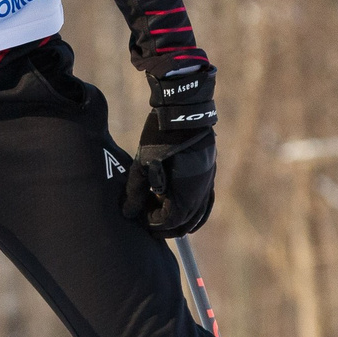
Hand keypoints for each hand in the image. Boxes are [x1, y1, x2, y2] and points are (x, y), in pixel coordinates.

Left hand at [122, 61, 217, 237]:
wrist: (183, 111)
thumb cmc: (160, 137)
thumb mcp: (143, 165)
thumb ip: (136, 193)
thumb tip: (128, 213)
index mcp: (185, 194)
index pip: (169, 222)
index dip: (152, 223)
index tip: (139, 215)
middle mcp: (201, 193)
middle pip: (184, 223)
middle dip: (165, 225)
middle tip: (147, 218)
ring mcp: (208, 183)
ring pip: (197, 215)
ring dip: (179, 218)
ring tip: (159, 210)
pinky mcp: (209, 174)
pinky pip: (204, 202)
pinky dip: (192, 209)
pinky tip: (177, 203)